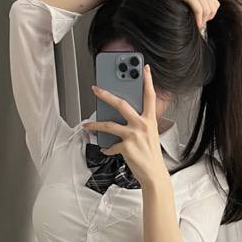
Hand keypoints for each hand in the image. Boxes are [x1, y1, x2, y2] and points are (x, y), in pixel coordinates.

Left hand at [82, 64, 168, 186]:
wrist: (154, 173)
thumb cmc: (151, 154)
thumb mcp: (150, 134)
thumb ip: (140, 123)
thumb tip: (123, 117)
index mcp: (150, 120)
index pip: (150, 96)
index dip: (147, 81)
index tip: (144, 68)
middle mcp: (142, 125)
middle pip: (121, 104)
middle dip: (106, 95)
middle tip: (96, 89)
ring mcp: (133, 135)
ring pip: (109, 125)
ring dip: (95, 125)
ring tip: (87, 125)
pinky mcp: (125, 146)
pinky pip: (111, 145)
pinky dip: (107, 148)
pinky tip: (106, 149)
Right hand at [145, 0, 219, 30]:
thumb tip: (197, 12)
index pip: (215, 3)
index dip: (210, 15)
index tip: (202, 21)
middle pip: (213, 8)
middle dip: (207, 19)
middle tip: (199, 25)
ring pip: (207, 10)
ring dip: (203, 21)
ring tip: (196, 25)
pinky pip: (199, 9)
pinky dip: (198, 20)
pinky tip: (195, 25)